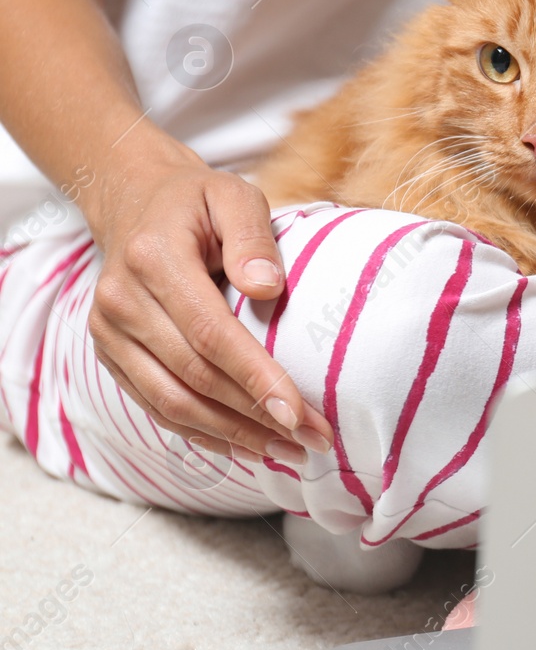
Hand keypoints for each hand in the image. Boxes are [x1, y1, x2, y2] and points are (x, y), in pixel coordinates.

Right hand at [84, 145, 333, 462]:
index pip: (209, 334)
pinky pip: (156, 406)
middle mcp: (120, 302)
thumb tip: (268, 288)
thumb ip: (253, 236)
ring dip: (233, 436)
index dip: (254, 377)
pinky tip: (247, 445)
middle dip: (257, 416)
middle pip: (194, 377)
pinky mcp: (110, 354)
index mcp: (153, 260)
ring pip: (172, 402)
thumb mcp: (233, 196)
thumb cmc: (197, 201)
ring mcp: (109, 333)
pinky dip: (203, 432)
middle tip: (313, 440)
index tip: (298, 412)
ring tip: (289, 453)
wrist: (133, 201)